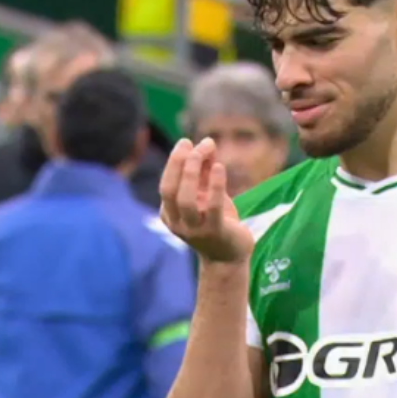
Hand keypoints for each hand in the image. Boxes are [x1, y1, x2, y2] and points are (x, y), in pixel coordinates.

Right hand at [159, 138, 253, 263]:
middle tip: (190, 143)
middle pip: (170, 190)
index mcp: (169, 212)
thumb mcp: (208, 192)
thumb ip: (205, 169)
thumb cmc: (217, 220)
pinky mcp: (215, 233)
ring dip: (191, 173)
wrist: (229, 256)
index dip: (175, 161)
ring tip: (202, 152)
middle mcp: (177, 222)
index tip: (187, 141)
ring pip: (185, 200)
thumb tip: (207, 142)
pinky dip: (214, 186)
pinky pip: (212, 208)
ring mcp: (194, 230)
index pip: (167, 183)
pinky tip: (219, 168)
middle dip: (178, 163)